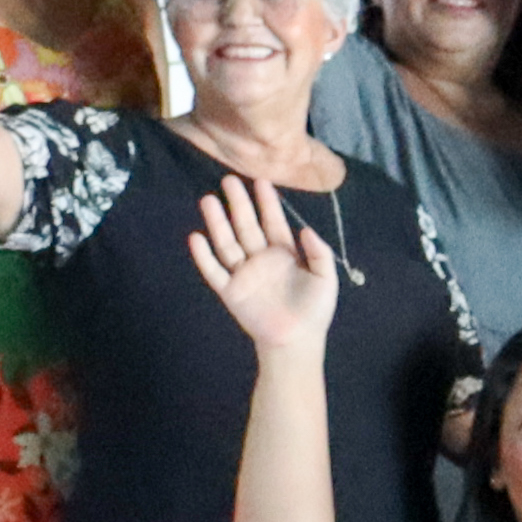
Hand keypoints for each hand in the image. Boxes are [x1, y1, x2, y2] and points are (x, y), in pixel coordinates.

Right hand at [184, 169, 341, 355]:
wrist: (297, 342)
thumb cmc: (314, 311)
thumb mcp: (325, 279)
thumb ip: (319, 253)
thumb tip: (307, 229)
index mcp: (284, 254)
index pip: (273, 222)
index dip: (267, 202)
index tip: (261, 180)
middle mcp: (261, 259)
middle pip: (246, 226)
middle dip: (238, 204)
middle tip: (229, 179)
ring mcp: (244, 274)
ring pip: (227, 243)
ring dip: (217, 222)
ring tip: (208, 200)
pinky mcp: (230, 292)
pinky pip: (214, 271)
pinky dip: (204, 256)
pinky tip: (196, 238)